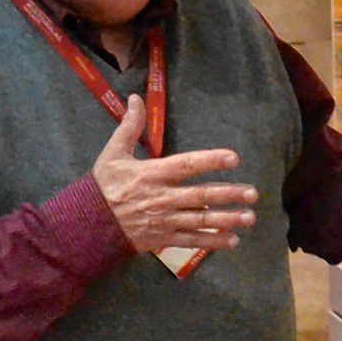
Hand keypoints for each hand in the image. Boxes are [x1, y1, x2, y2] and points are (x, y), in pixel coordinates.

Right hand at [92, 93, 256, 257]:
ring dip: (227, 220)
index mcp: (152, 174)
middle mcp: (162, 198)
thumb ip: (129, 127)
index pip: (187, 165)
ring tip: (250, 218)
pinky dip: (212, 241)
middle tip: (253, 193)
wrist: (88, 223)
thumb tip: (136, 98)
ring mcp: (164, 220)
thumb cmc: (103, 186)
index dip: (211, 161)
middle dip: (229, 195)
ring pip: (201, 220)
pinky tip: (232, 240)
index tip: (234, 158)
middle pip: (201, 196)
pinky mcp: (162, 239)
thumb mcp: (113, 153)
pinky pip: (191, 241)